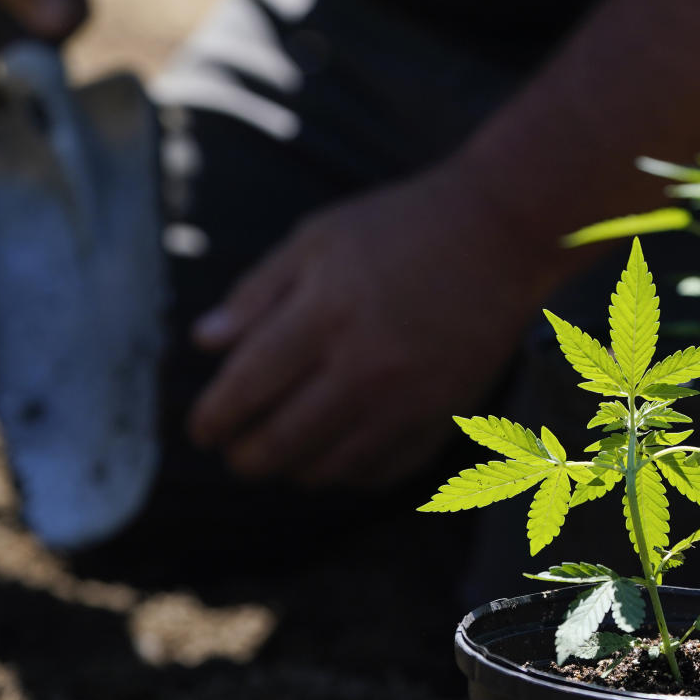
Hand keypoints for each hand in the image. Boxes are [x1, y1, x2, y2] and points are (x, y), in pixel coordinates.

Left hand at [187, 168, 548, 487]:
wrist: (499, 235)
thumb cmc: (399, 227)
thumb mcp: (316, 239)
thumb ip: (256, 294)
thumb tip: (202, 343)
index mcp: (323, 316)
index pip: (245, 390)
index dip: (211, 419)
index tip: (200, 429)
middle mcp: (363, 368)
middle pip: (279, 444)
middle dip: (243, 456)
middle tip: (234, 449)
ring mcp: (407, 401)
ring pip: (326, 470)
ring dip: (291, 469)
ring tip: (282, 449)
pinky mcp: (441, 418)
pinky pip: (379, 472)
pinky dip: (347, 472)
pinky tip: (336, 449)